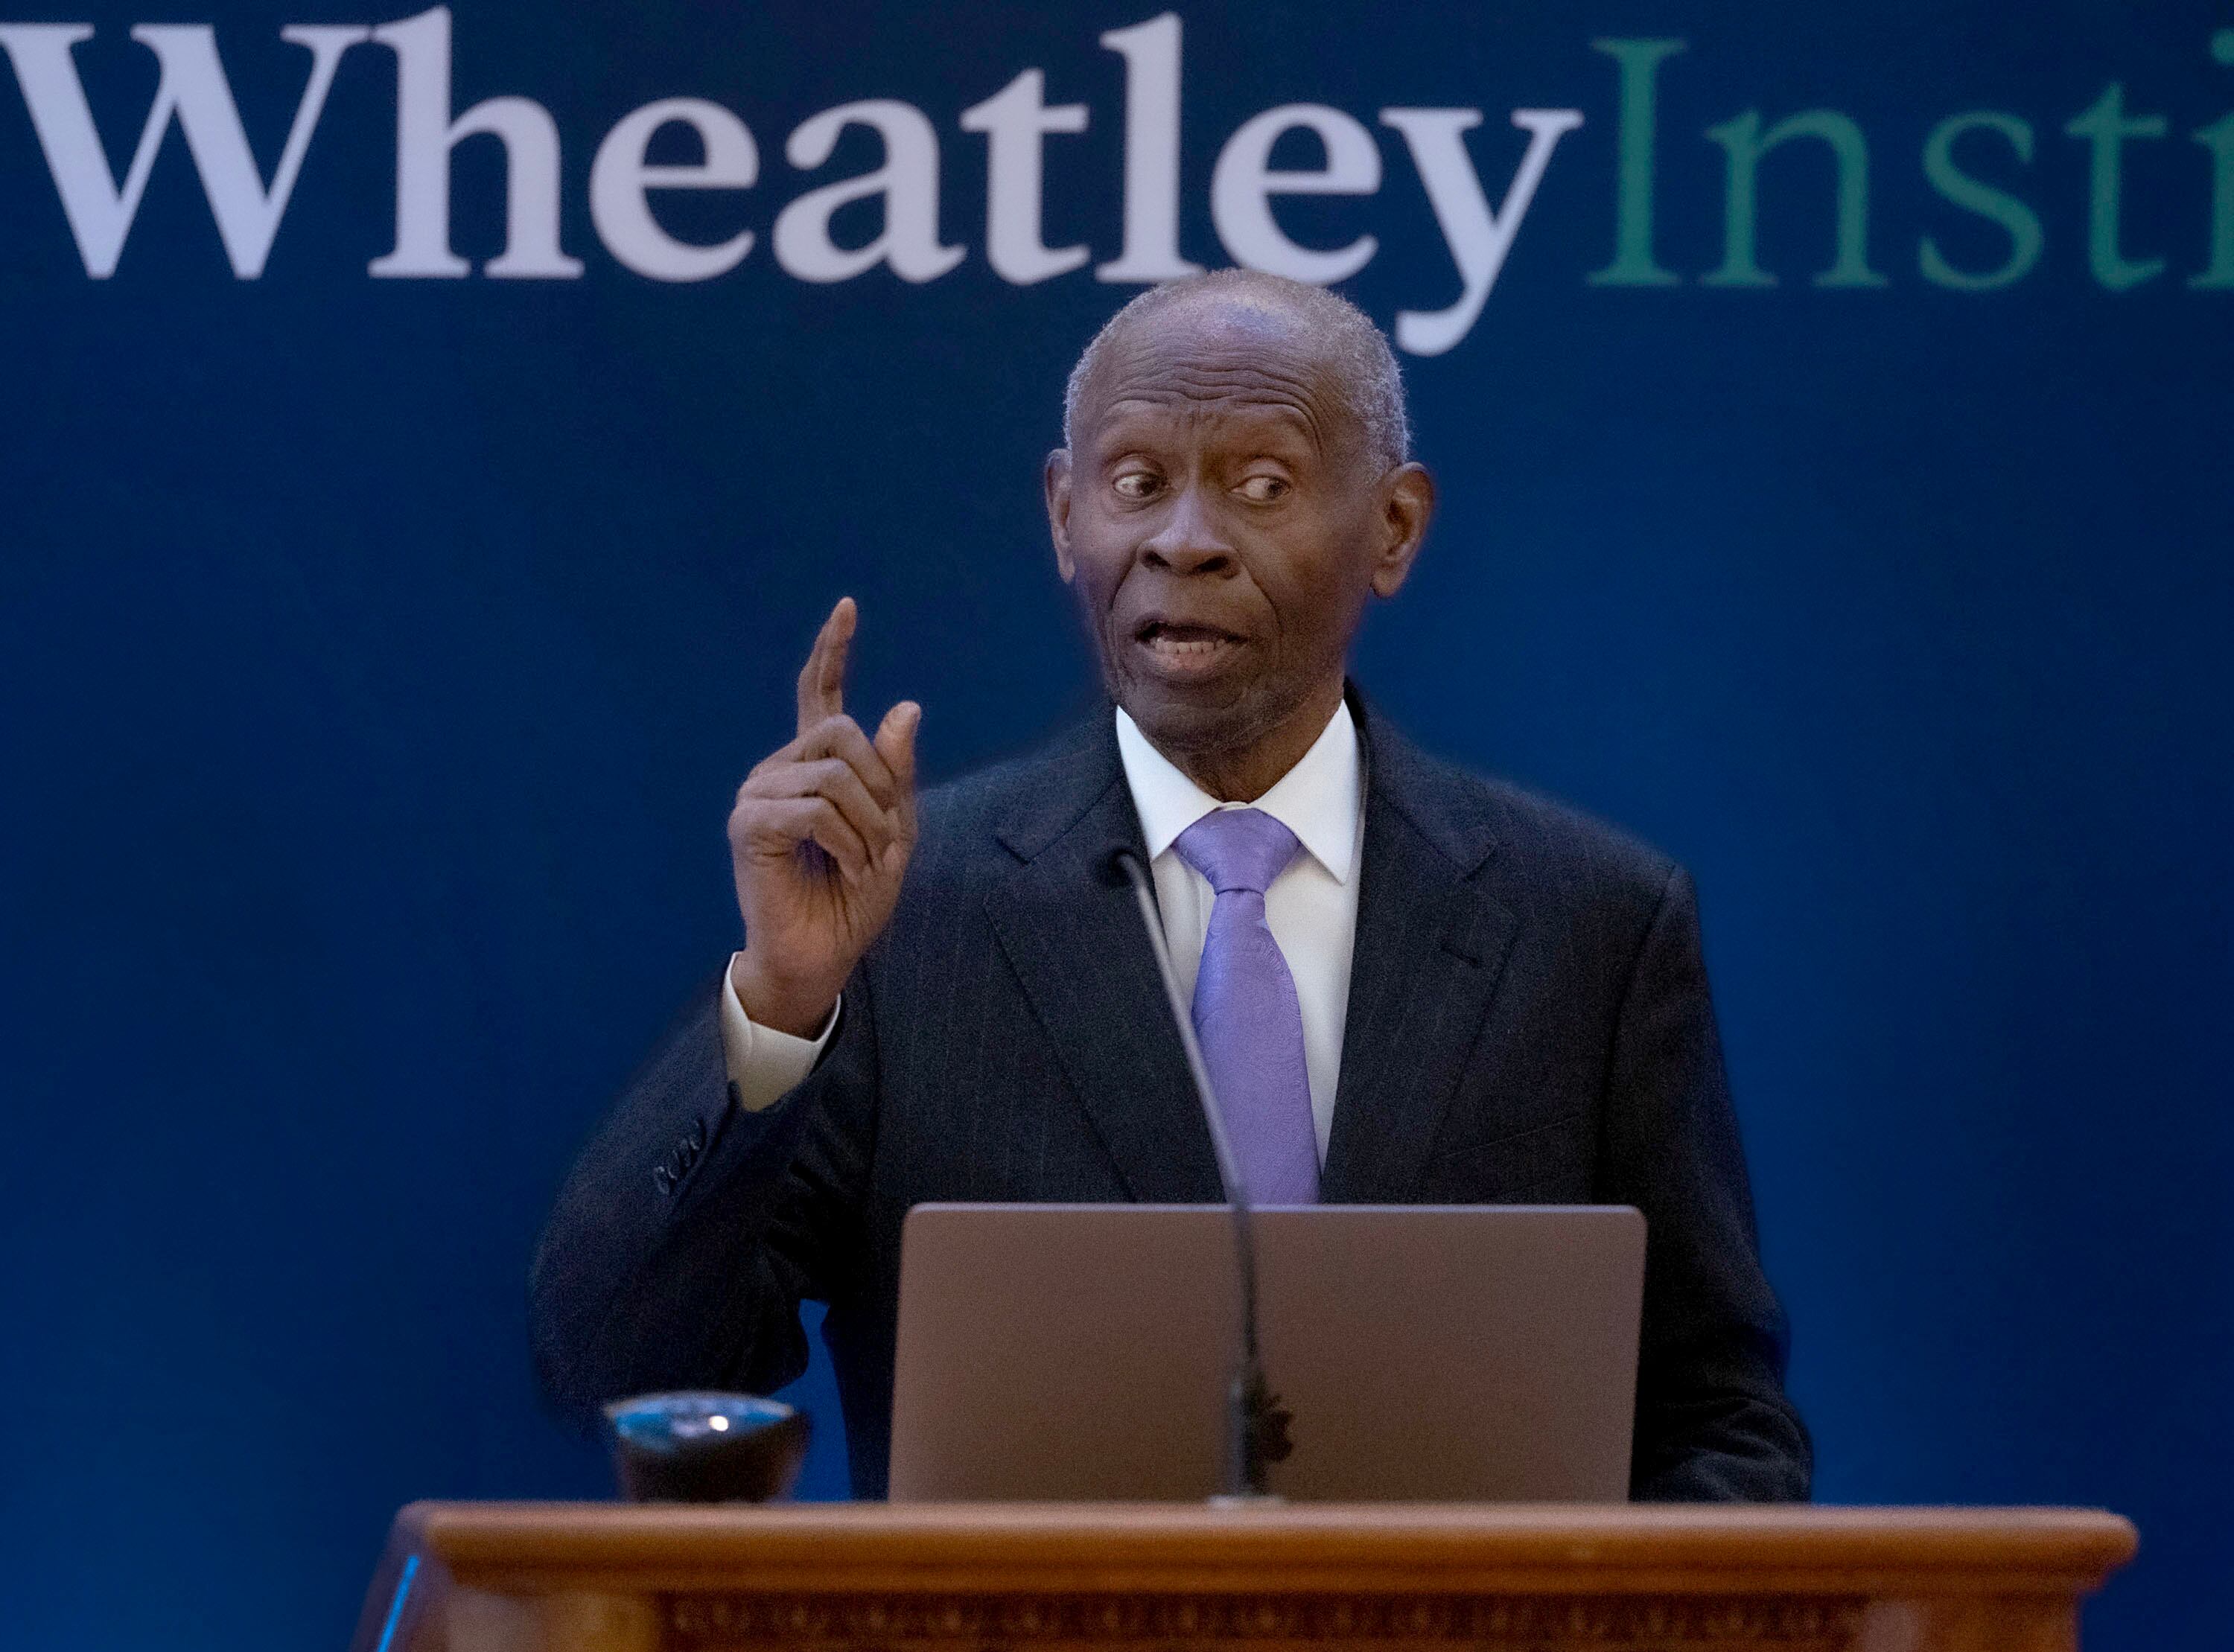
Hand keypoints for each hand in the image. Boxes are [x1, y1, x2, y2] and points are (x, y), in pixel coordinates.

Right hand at [727, 597, 919, 1036]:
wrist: (822, 954)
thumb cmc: (853, 896)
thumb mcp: (895, 830)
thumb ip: (897, 772)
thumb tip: (906, 705)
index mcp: (815, 765)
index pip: (820, 692)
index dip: (833, 650)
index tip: (848, 607)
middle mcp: (780, 768)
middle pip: (843, 732)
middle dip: (881, 788)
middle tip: (883, 840)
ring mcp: (759, 794)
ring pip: (835, 774)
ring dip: (868, 826)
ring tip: (863, 861)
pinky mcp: (749, 825)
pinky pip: (815, 809)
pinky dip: (847, 843)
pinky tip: (845, 869)